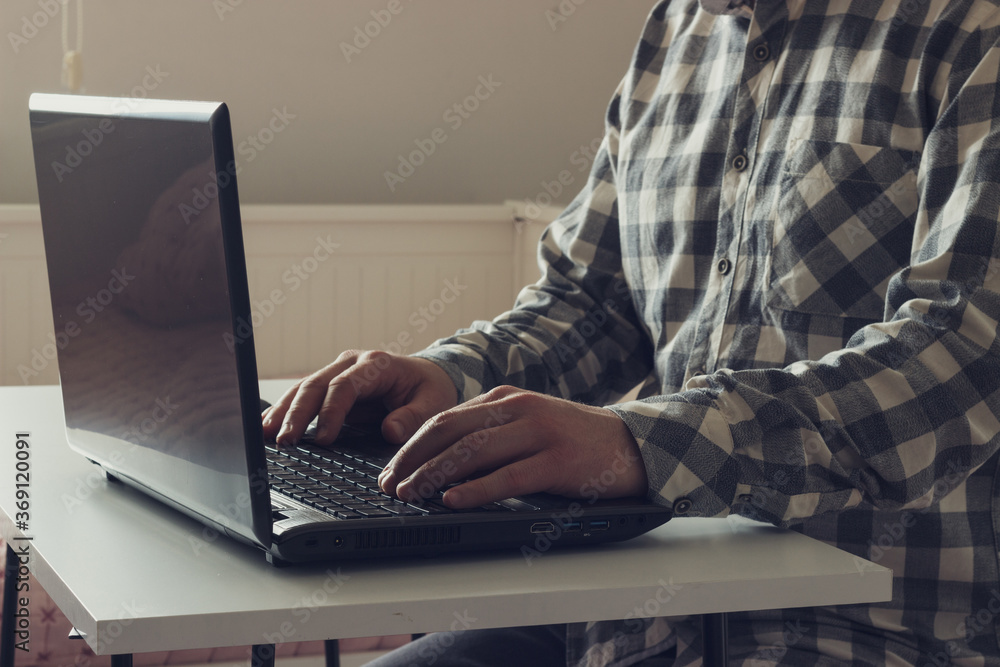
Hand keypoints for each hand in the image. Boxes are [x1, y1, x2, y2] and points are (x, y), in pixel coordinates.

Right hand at [261, 351, 457, 446]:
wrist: (427, 376)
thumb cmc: (430, 390)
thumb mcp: (434, 403)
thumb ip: (414, 417)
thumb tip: (391, 431)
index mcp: (377, 365)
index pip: (345, 386)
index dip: (331, 412)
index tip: (323, 438)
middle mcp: (353, 363)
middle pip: (316, 385)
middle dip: (297, 413)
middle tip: (284, 440)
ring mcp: (338, 371)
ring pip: (303, 387)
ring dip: (284, 410)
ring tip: (266, 434)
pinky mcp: (330, 384)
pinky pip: (303, 394)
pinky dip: (284, 408)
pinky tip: (268, 424)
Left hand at [378, 386, 647, 507]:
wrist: (629, 444)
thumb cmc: (572, 440)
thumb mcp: (526, 423)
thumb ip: (489, 431)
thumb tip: (438, 457)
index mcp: (504, 399)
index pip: (443, 418)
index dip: (411, 445)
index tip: (390, 469)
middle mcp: (517, 409)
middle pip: (450, 431)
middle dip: (412, 459)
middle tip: (389, 484)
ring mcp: (538, 433)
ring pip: (472, 452)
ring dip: (434, 475)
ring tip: (410, 494)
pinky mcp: (558, 461)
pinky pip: (508, 477)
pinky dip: (476, 489)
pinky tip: (454, 500)